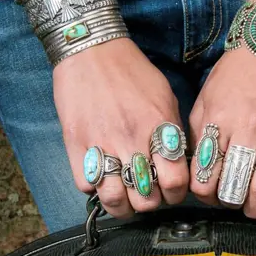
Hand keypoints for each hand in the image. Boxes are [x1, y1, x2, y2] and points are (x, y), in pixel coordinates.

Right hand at [53, 38, 188, 216]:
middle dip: (150, 202)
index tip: (170, 189)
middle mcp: (132, 140)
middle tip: (147, 193)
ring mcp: (102, 144)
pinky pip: (86, 186)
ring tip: (124, 198)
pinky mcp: (75, 145)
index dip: (175, 193)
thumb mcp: (165, 97)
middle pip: (146, 199)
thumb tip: (179, 162)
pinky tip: (101, 178)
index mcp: (159, 128)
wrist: (90, 50)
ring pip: (115, 201)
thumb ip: (173, 131)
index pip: (176, 182)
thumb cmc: (132, 71)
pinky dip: (94, 188)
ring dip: (122, 206)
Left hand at [189, 48, 255, 217]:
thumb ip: (200, 138)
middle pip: (234, 190)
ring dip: (255, 204)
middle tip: (229, 200)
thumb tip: (200, 173)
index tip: (207, 193)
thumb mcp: (204, 103)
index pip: (205, 179)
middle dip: (228, 202)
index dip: (204, 195)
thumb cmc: (232, 77)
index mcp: (218, 122)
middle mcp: (248, 129)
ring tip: (251, 205)